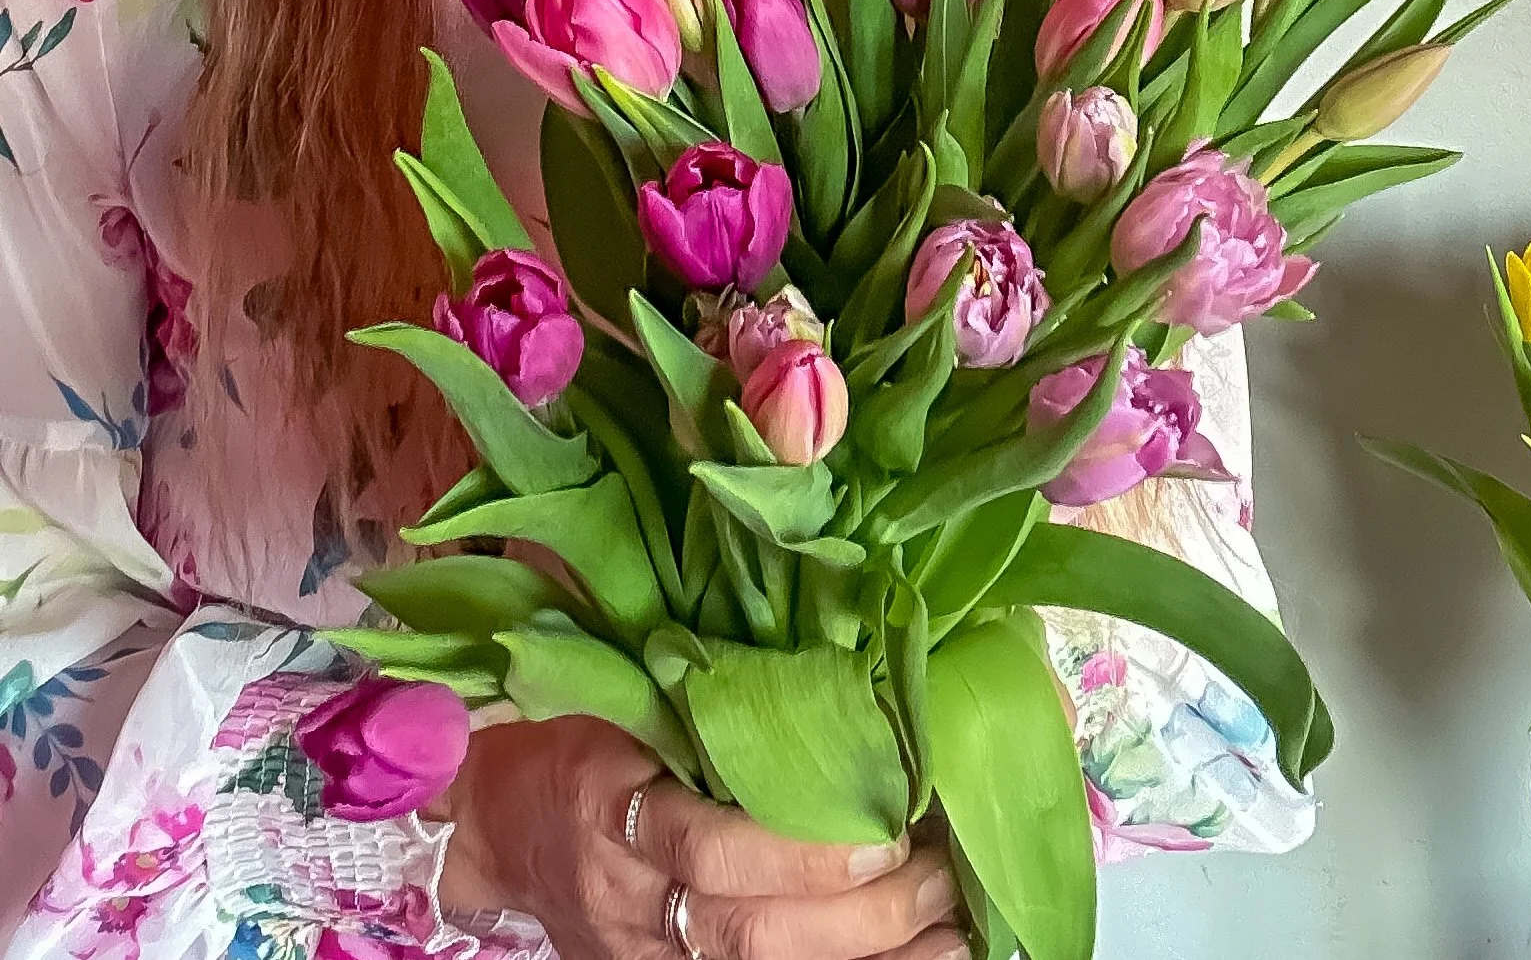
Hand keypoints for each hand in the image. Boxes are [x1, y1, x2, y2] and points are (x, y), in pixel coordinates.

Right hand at [438, 715, 966, 959]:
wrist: (500, 819)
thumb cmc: (577, 734)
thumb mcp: (623, 701)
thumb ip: (705, 701)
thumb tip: (836, 680)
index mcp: (610, 804)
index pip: (708, 849)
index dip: (802, 854)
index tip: (886, 828)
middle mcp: (624, 894)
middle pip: (744, 929)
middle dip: (854, 916)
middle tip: (936, 879)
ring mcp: (639, 951)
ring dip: (862, 957)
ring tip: (949, 937)